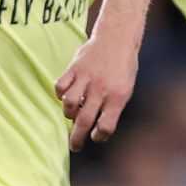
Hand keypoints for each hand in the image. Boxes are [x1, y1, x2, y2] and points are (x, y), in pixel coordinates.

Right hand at [55, 31, 140, 149]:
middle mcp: (101, 89)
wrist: (117, 38)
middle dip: (77, 138)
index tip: (96, 137)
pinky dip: (60, 94)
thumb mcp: (125, 89)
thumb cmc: (122, 68)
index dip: (99, 137)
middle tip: (74, 146)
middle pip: (85, 120)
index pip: (106, 126)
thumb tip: (95, 127)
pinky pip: (60, 86)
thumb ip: (112, 107)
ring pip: (69, 104)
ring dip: (68, 113)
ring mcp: (86, 78)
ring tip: (73, 114)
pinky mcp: (74, 68)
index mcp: (118, 97)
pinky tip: (67, 95)